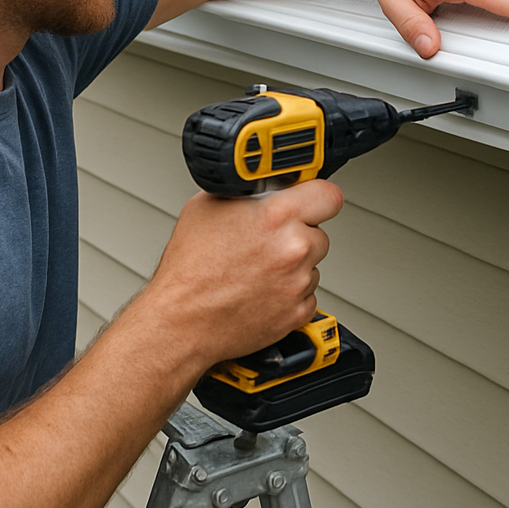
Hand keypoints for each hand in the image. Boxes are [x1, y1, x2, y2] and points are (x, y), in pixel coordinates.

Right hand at [143, 180, 343, 368]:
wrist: (180, 322)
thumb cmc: (188, 270)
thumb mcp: (208, 207)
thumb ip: (248, 192)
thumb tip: (265, 185)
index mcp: (276, 216)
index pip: (329, 195)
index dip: (318, 196)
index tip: (312, 200)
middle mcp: (293, 248)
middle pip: (319, 232)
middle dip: (299, 234)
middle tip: (268, 242)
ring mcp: (297, 283)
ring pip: (312, 264)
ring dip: (294, 265)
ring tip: (257, 269)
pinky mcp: (297, 312)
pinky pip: (307, 293)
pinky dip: (290, 292)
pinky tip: (261, 290)